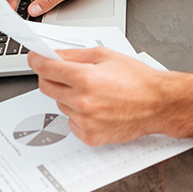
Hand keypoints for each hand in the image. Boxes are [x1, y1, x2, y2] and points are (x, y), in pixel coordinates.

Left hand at [28, 47, 169, 145]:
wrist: (158, 103)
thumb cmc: (137, 79)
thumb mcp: (106, 55)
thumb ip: (75, 55)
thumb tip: (54, 55)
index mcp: (85, 78)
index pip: (46, 68)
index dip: (37, 60)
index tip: (34, 58)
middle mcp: (82, 101)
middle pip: (46, 87)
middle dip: (51, 77)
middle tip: (65, 73)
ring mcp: (85, 121)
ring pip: (60, 104)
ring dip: (68, 95)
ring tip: (93, 91)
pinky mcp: (90, 136)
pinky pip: (71, 122)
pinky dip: (78, 114)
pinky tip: (97, 107)